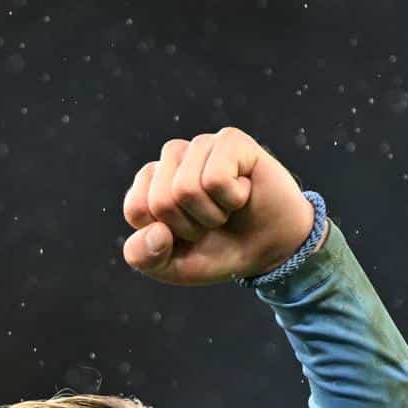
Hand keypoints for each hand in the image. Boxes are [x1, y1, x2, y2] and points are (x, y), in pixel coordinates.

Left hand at [120, 128, 321, 286]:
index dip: (164, 237)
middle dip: (190, 227)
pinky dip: (232, 199)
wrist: (271, 248)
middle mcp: (172, 158)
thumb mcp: (173, 267)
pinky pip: (215, 179)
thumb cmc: (220, 251)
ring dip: (212, 215)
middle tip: (212, 223)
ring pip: (185, 189)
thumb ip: (144, 257)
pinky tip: (244, 192)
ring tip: (227, 208)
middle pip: (160, 201)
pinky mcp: (230, 140)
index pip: (136, 209)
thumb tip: (156, 231)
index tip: (186, 235)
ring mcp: (200, 145)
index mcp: (150, 183)